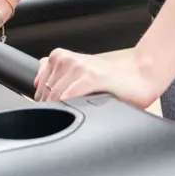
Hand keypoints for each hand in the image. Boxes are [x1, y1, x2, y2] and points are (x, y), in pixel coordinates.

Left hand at [34, 48, 162, 108]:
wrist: (139, 76)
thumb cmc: (111, 79)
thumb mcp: (79, 71)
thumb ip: (56, 72)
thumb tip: (35, 82)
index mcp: (60, 57)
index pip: (38, 86)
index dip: (44, 103)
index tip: (54, 112)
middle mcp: (67, 60)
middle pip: (44, 94)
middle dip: (51, 109)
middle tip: (67, 118)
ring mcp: (78, 68)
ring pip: (54, 96)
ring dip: (60, 111)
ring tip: (77, 116)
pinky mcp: (91, 78)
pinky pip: (67, 97)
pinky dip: (68, 107)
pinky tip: (79, 111)